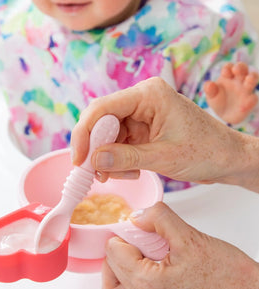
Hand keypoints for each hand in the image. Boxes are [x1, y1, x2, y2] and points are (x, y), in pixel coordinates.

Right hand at [71, 77, 258, 191]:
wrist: (228, 158)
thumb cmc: (206, 151)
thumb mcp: (163, 157)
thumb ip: (125, 158)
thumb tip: (93, 159)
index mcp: (149, 95)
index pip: (102, 108)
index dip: (85, 133)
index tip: (79, 159)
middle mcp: (142, 100)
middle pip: (102, 121)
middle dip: (96, 149)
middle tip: (95, 173)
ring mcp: (141, 115)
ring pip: (108, 135)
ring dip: (108, 158)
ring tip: (119, 175)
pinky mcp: (143, 129)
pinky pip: (119, 143)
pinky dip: (118, 160)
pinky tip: (130, 172)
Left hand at [101, 202, 258, 288]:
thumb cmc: (226, 272)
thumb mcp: (189, 235)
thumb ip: (157, 218)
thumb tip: (135, 215)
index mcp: (149, 284)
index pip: (113, 252)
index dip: (124, 233)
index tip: (138, 227)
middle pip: (111, 267)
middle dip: (123, 246)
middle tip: (142, 236)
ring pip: (114, 285)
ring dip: (119, 264)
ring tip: (140, 249)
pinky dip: (128, 274)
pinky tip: (147, 260)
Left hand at [204, 62, 258, 123]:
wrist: (224, 115)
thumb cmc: (218, 101)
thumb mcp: (211, 95)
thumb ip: (209, 89)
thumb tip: (209, 84)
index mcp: (227, 76)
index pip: (229, 67)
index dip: (228, 67)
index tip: (225, 72)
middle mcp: (239, 80)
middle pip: (243, 68)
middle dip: (240, 66)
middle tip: (236, 69)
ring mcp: (246, 89)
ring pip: (253, 78)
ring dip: (252, 77)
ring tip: (248, 79)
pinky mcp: (250, 100)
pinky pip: (253, 98)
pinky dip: (251, 98)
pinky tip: (247, 101)